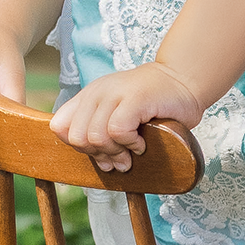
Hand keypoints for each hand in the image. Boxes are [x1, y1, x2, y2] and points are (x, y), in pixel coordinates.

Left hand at [49, 63, 203, 172]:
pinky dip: (130, 144)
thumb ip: (103, 133)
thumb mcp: (120, 116)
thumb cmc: (154, 104)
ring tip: (133, 151)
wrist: (184, 80)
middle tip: (120, 158)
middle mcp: (97, 92)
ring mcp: (114, 93)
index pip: (59, 127)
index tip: (102, 152)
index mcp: (88, 96)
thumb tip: (101, 164)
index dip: (78, 147)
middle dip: (99, 155)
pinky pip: (118, 131)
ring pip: (96, 137)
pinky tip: (142, 143)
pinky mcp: (133, 98)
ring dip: (117, 152)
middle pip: (77, 137)